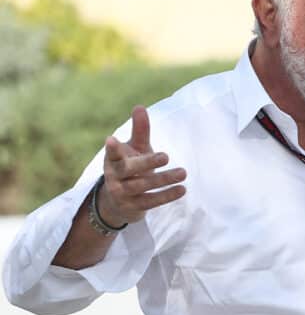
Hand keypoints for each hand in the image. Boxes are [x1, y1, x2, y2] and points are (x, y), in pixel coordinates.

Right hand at [98, 105, 186, 226]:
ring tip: (183, 173)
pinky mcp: (133, 207)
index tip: (111, 139)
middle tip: (166, 156)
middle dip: (147, 163)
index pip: (111, 153)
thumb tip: (139, 106)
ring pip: (142, 186)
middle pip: (129, 170)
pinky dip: (166, 196)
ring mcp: (122, 193)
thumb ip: (140, 130)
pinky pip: (151, 201)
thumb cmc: (131, 167)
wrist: (118, 202)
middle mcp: (114, 177)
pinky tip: (182, 189)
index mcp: (113, 160)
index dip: (112, 148)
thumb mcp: (135, 148)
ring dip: (163, 179)